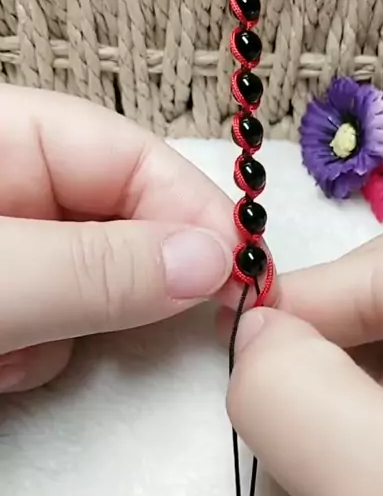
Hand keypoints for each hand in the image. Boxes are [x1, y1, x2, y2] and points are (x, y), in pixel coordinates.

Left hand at [0, 86, 238, 392]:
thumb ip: (95, 268)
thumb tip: (214, 260)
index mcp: (5, 137)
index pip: (128, 155)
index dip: (194, 209)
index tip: (245, 273)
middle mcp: (13, 187)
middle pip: (118, 223)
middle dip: (129, 284)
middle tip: (153, 330)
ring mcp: (7, 251)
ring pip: (91, 285)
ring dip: (70, 333)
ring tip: (10, 359)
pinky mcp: (2, 304)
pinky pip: (52, 326)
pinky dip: (36, 357)